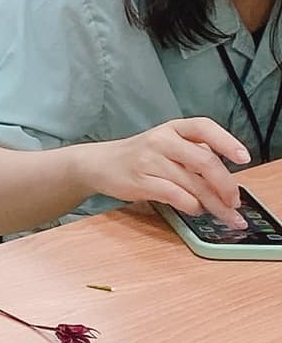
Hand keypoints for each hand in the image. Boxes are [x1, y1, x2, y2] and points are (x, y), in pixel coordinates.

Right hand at [84, 119, 249, 225]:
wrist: (98, 164)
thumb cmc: (139, 156)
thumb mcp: (165, 145)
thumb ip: (193, 154)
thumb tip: (226, 180)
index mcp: (172, 128)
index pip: (204, 128)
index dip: (227, 142)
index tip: (244, 158)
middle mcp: (161, 140)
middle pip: (205, 162)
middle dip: (226, 186)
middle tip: (235, 202)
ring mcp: (150, 161)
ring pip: (194, 185)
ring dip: (215, 204)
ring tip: (225, 215)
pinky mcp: (141, 182)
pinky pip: (177, 197)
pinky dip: (192, 207)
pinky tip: (195, 209)